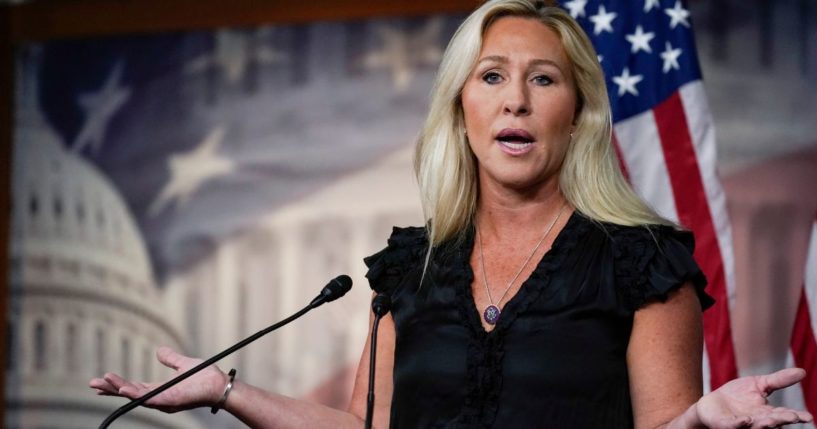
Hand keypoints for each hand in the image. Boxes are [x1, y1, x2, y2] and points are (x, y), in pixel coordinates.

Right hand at [89, 346, 227, 412]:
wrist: (218, 383)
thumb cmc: (204, 376)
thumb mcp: (183, 364)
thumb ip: (170, 359)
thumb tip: (159, 351)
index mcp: (160, 388)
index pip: (134, 387)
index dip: (118, 384)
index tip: (103, 379)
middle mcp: (158, 396)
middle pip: (130, 393)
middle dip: (112, 389)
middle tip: (93, 384)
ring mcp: (163, 400)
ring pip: (136, 396)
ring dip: (120, 389)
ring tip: (105, 382)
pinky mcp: (169, 401)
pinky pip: (149, 398)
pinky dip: (135, 394)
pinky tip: (124, 388)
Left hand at [695, 368, 812, 427]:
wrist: (711, 403)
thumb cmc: (737, 395)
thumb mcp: (759, 384)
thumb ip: (779, 380)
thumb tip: (803, 372)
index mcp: (767, 412)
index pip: (783, 414)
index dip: (795, 416)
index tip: (808, 417)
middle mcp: (757, 421)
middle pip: (772, 422)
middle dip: (782, 420)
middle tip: (793, 417)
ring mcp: (742, 424)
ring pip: (756, 426)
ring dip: (765, 424)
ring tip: (773, 421)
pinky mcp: (725, 424)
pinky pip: (734, 425)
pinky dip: (740, 424)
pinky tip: (746, 420)